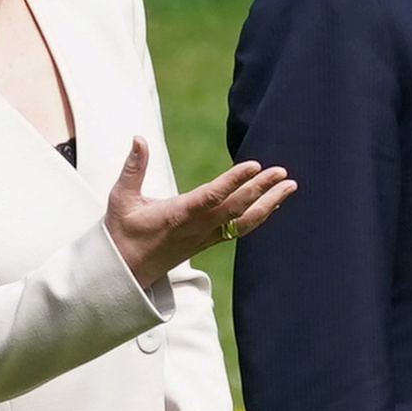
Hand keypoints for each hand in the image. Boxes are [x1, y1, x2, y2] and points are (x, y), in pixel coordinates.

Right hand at [110, 153, 293, 284]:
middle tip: (282, 172)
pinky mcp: (209, 241)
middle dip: (261, 189)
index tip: (254, 166)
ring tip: (290, 185)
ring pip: (244, 221)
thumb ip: (132, 168)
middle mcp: (197, 228)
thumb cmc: (122, 233)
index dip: (233, 181)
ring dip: (269, 203)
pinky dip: (259, 215)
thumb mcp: (121, 199)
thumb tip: (138, 138)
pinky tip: (274, 202)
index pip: (211, 196)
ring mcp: (206, 236)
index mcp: (178, 215)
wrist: (128, 273)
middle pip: (236, 208)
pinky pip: (240, 228)